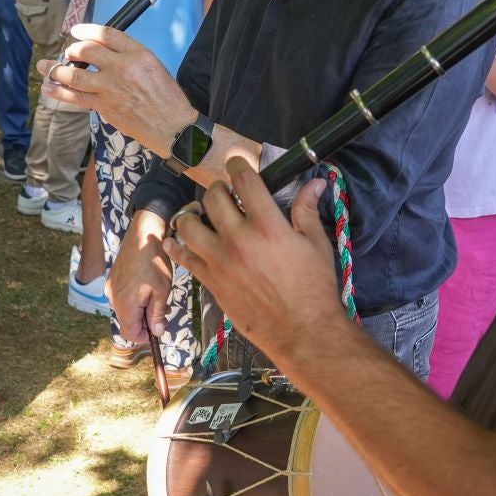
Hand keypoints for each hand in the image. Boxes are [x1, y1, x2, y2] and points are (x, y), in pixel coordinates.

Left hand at [38, 23, 191, 146]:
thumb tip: (103, 51)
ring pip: (74, 73)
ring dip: (56, 69)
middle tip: (68, 52)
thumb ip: (128, 56)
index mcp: (138, 54)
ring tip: (47, 67)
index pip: (106, 34)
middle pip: (86, 50)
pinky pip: (75, 97)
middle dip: (72, 49)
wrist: (172, 126)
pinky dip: (58, 92)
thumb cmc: (166, 97)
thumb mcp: (153, 66)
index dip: (86, 30)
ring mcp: (111, 88)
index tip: (76, 30)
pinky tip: (48, 88)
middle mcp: (122, 68)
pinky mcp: (104, 106)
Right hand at [107, 212, 176, 345]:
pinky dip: (136, 299)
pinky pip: (123, 297)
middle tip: (164, 314)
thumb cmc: (154, 261)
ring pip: (126, 309)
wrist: (143, 235)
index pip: (129, 333)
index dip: (144, 337)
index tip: (158, 331)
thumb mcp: (161, 291)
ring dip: (142, 310)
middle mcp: (113, 298)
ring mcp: (111, 287)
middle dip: (146, 322)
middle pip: (127, 322)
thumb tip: (156, 333)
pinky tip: (149, 290)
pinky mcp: (113, 279)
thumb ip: (156, 315)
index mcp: (124, 304)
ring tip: (160, 300)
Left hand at [164, 156, 347, 360]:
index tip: (237, 164)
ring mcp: (220, 261)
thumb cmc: (314, 288)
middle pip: (213, 197)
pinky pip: (184, 257)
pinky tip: (180, 240)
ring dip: (194, 213)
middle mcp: (238, 239)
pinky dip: (178, 245)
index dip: (238, 164)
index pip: (244, 180)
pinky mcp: (211, 281)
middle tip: (227, 194)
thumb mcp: (316, 245)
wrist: (302, 331)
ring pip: (189, 224)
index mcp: (267, 225)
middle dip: (219, 189)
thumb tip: (315, 184)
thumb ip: (307, 210)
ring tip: (203, 215)